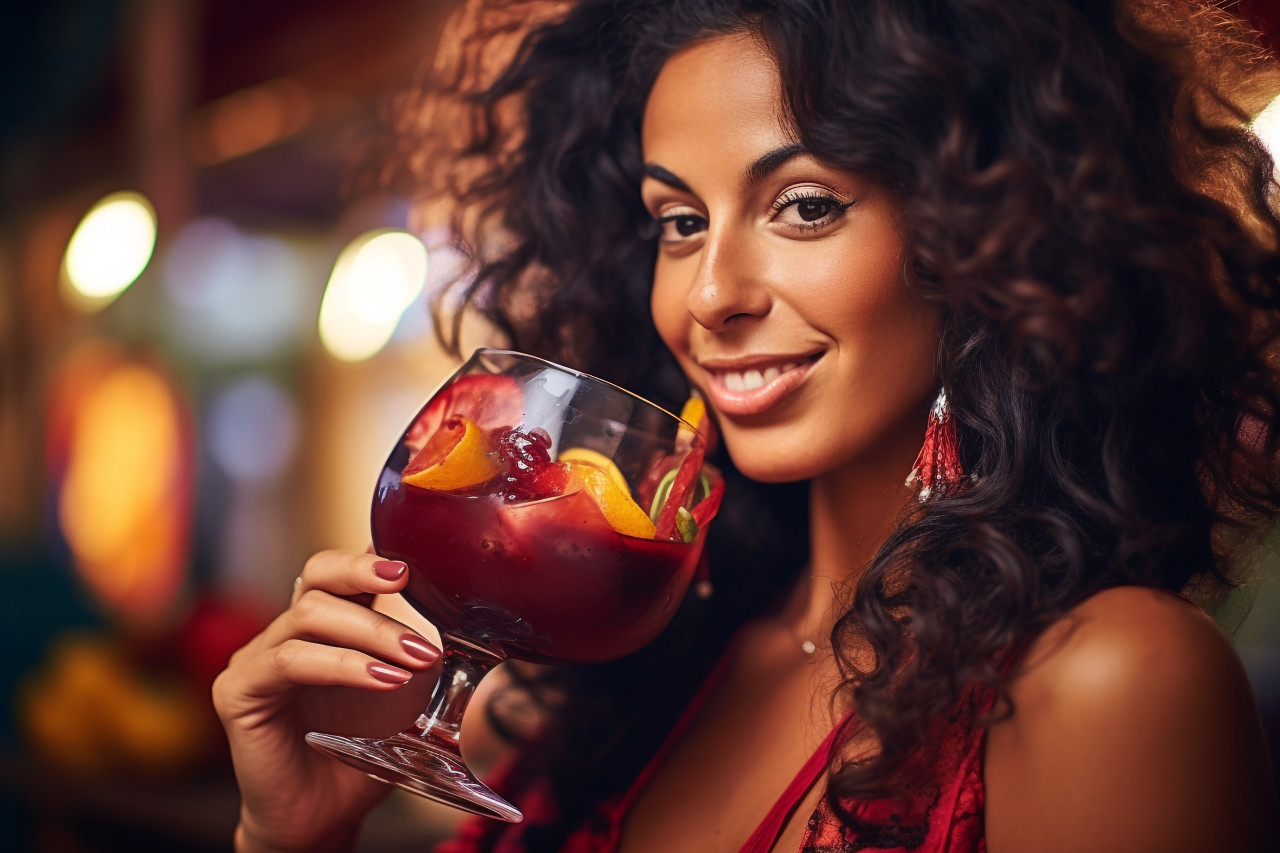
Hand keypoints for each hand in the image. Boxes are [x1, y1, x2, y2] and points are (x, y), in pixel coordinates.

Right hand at [213, 550, 441, 852]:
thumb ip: (419, 655)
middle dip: (368, 575)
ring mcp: (257, 659)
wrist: (324, 820)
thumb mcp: (403, 695)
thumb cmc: (360, 756)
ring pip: (309, 614)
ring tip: (416, 658)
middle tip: (412, 584)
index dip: (372, 557)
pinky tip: (383, 680)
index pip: (341, 570)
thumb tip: (469, 624)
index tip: (415, 559)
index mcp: (323, 627)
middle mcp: (285, 633)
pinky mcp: (239, 692)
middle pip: (318, 575)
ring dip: (371, 631)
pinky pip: (289, 661)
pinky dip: (342, 664)